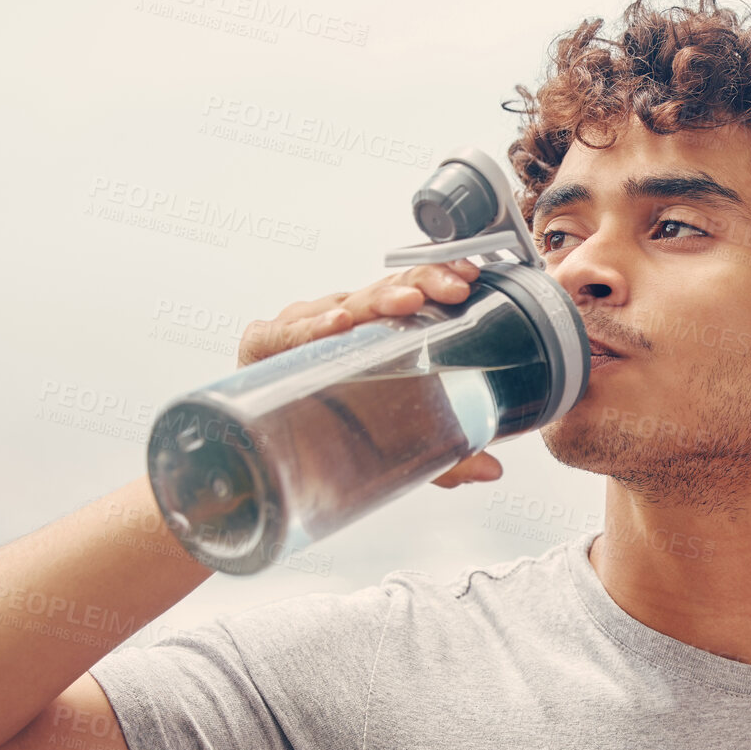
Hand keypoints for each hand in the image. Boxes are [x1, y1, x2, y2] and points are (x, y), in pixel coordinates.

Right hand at [235, 257, 502, 488]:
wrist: (259, 448)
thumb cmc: (326, 428)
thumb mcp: (395, 443)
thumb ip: (441, 455)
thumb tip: (491, 471)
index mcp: (374, 329)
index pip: (411, 290)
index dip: (439, 278)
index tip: (471, 278)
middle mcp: (340, 319)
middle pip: (385, 290)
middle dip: (423, 283)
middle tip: (453, 290)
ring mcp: (302, 326)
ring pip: (344, 303)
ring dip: (379, 301)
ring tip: (407, 304)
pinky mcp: (264, 344)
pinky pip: (288, 332)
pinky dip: (313, 327)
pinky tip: (338, 324)